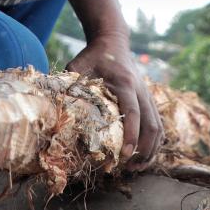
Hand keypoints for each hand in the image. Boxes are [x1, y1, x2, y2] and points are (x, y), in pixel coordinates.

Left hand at [67, 33, 163, 168]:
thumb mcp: (76, 66)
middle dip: (144, 150)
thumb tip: (52, 109)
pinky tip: (145, 155)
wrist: (113, 41)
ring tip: (137, 167)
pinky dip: (155, 141)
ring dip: (151, 149)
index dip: (131, 135)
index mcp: (124, 83)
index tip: (124, 155)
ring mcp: (147, 94)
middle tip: (130, 169)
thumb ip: (68, 86)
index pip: (133, 113)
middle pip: (151, 124)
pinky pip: (158, 123)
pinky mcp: (148, 98)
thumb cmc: (92, 56)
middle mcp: (141, 89)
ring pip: (158, 126)